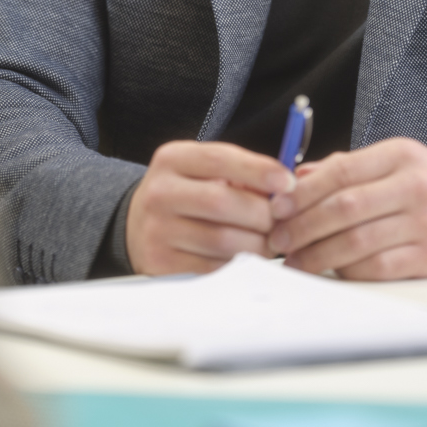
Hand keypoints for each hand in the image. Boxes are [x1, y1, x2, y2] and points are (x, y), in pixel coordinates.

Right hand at [125, 141, 297, 275]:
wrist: (139, 226)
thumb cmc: (186, 195)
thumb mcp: (202, 171)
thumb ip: (240, 173)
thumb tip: (285, 188)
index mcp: (172, 159)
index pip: (220, 159)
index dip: (259, 170)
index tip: (287, 181)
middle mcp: (159, 192)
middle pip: (223, 203)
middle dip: (263, 214)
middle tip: (281, 221)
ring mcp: (157, 230)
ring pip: (223, 241)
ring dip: (257, 244)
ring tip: (267, 241)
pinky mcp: (161, 263)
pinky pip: (214, 268)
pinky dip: (238, 264)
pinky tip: (244, 257)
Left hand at [265, 138, 426, 279]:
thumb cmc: (425, 183)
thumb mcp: (391, 162)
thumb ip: (345, 168)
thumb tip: (295, 181)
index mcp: (400, 155)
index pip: (341, 171)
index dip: (303, 192)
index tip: (278, 207)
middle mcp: (415, 187)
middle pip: (345, 208)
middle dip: (303, 226)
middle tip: (279, 239)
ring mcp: (426, 223)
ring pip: (358, 242)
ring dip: (319, 255)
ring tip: (297, 261)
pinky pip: (379, 268)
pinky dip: (349, 271)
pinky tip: (332, 270)